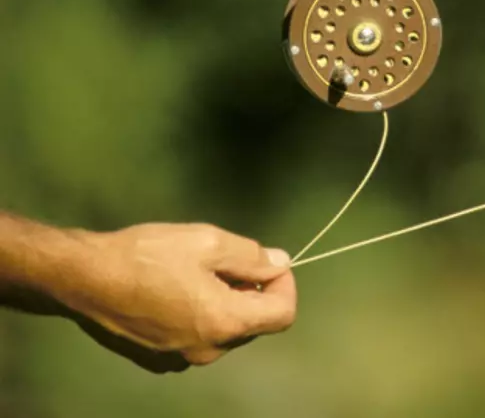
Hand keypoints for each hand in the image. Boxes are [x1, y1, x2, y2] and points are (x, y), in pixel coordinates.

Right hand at [55, 223, 295, 372]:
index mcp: (225, 323)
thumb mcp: (208, 242)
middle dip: (253, 291)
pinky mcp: (160, 358)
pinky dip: (201, 315)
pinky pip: (199, 337)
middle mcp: (208, 350)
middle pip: (255, 323)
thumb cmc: (147, 255)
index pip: (282, 314)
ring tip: (199, 272)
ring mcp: (182, 358)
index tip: (269, 263)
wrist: (84, 277)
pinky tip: (178, 290)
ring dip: (227, 302)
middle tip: (229, 261)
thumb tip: (280, 263)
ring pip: (226, 330)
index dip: (285, 285)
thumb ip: (251, 256)